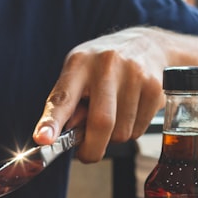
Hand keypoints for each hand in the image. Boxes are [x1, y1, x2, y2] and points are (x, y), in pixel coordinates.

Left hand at [33, 27, 165, 161]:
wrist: (146, 44)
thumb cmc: (104, 67)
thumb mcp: (79, 75)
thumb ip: (69, 105)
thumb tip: (61, 137)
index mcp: (80, 63)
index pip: (63, 97)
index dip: (52, 122)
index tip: (43, 139)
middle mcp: (107, 64)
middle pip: (101, 123)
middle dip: (92, 148)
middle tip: (88, 153)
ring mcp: (134, 74)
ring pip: (122, 132)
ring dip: (114, 137)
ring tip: (115, 115)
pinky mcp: (154, 87)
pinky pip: (138, 130)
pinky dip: (132, 131)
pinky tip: (131, 112)